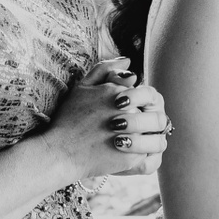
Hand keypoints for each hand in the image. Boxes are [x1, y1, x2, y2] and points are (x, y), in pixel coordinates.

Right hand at [43, 58, 169, 179]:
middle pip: (155, 114)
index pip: (148, 95)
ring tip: (132, 142)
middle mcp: (129, 113)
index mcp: (120, 93)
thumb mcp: (83, 86)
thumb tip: (128, 61)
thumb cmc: (68, 119)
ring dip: (149, 138)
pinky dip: (143, 155)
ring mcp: (133, 135)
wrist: (61, 152)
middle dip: (146, 122)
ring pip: (157, 135)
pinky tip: (127, 153)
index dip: (139, 106)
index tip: (126, 113)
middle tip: (129, 130)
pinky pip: (151, 155)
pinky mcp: (132, 158)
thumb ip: (106, 69)